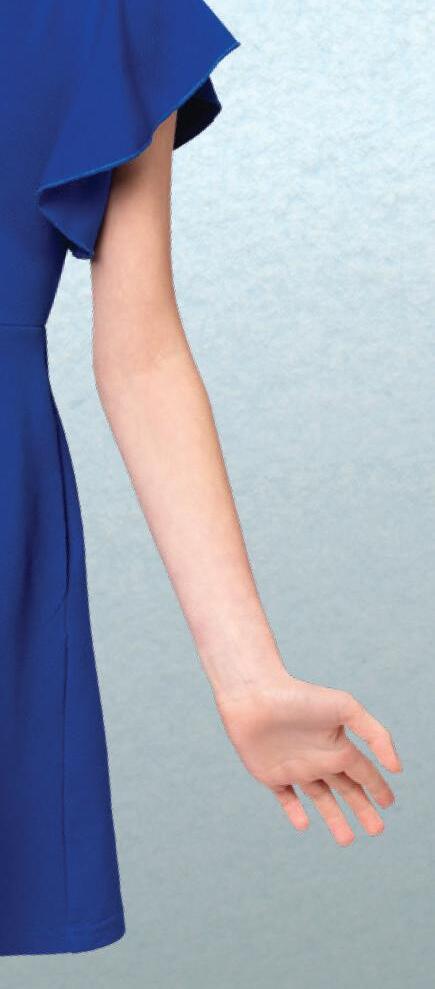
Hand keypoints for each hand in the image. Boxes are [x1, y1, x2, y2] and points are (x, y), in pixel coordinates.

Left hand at [213, 671, 402, 845]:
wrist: (254, 695)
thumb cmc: (300, 696)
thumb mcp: (346, 709)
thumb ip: (375, 735)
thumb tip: (396, 767)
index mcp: (337, 746)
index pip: (363, 772)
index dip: (377, 788)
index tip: (389, 804)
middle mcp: (318, 758)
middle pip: (346, 790)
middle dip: (362, 809)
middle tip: (376, 831)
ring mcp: (294, 767)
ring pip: (319, 798)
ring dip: (334, 818)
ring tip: (347, 841)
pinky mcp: (270, 774)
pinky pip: (285, 797)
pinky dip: (294, 811)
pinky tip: (304, 824)